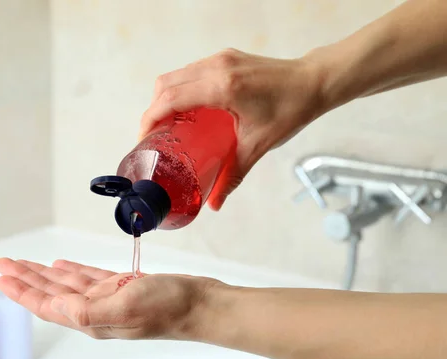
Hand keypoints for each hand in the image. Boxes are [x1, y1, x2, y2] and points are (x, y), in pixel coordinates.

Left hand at [0, 258, 218, 339]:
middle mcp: (96, 310)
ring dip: (44, 273)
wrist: (200, 305)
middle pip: (51, 293)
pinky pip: (89, 277)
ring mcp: (109, 298)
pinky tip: (61, 266)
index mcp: (91, 318)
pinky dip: (73, 270)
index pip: (46, 305)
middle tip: (4, 263)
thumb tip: (53, 306)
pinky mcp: (123, 287)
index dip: (22, 292)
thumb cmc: (169, 307)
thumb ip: (87, 311)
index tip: (2, 278)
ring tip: (24, 264)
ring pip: (67, 284)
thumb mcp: (125, 307)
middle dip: (26, 278)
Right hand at [139, 48, 326, 209]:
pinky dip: (181, 89)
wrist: (313, 82)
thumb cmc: (291, 109)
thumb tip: (215, 202)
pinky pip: (191, 71)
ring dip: (165, 97)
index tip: (144, 138)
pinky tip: (188, 109)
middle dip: (153, 109)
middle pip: (166, 84)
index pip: (171, 98)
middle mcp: (217, 67)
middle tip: (154, 135)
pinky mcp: (225, 57)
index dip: (150, 118)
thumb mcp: (258, 144)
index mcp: (223, 87)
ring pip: (176, 74)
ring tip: (167, 124)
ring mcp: (220, 58)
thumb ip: (233, 174)